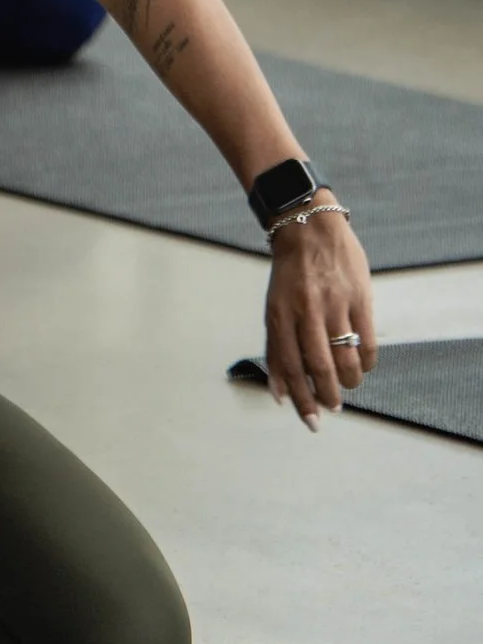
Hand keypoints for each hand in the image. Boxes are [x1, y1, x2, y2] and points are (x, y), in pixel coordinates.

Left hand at [261, 202, 377, 423]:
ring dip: (348, 383)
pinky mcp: (359, 297)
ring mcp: (335, 303)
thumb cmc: (290, 272)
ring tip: (346, 386)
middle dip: (327, 397)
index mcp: (281, 313)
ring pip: (347, 359)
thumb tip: (278, 393)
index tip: (310, 420)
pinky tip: (362, 366)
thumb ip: (276, 348)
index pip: (291, 367)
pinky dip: (366, 363)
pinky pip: (368, 342)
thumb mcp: (274, 306)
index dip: (301, 399)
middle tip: (332, 407)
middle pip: (320, 368)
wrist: (308, 223)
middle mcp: (306, 310)